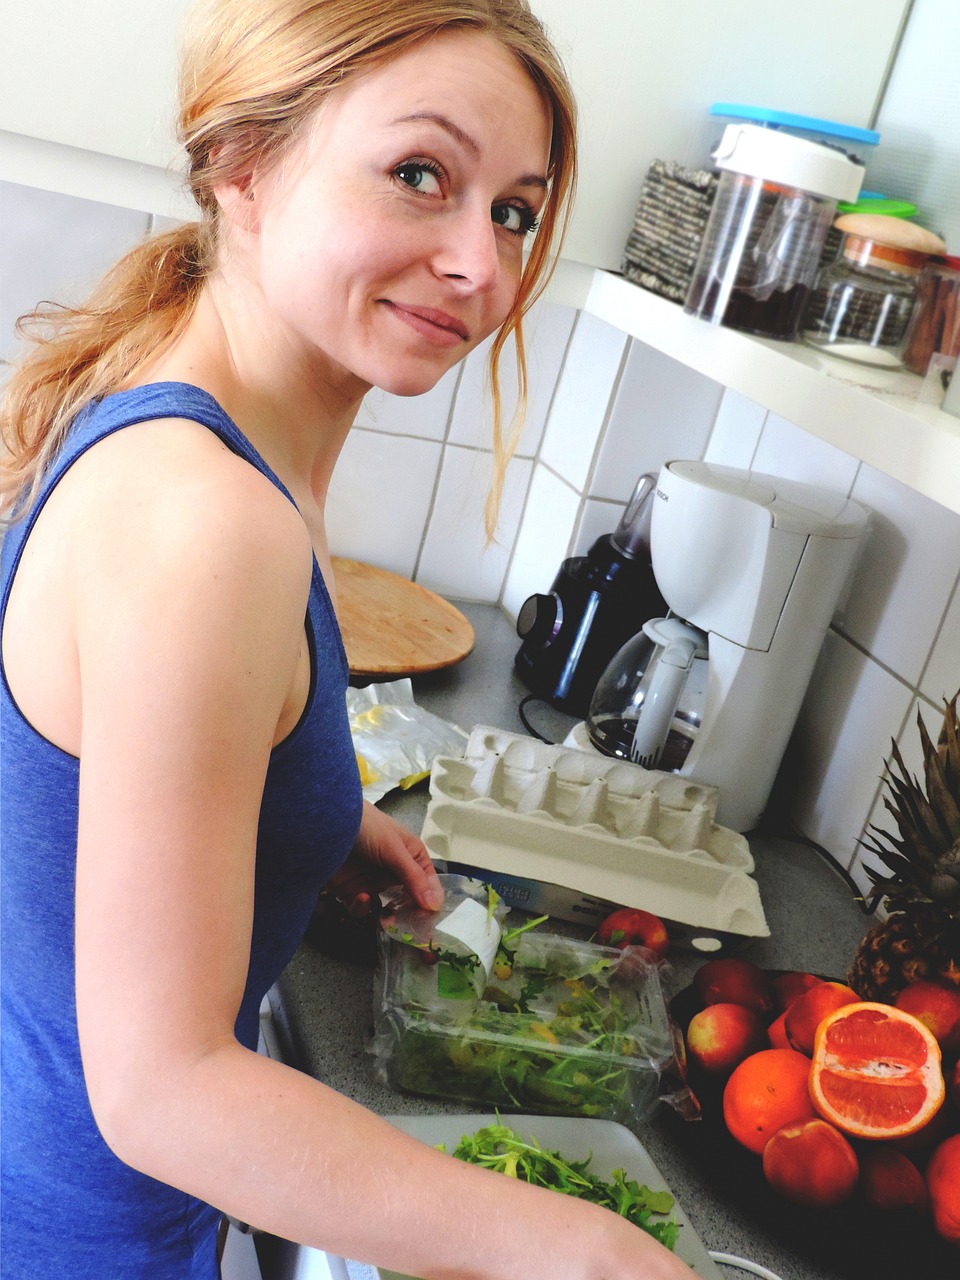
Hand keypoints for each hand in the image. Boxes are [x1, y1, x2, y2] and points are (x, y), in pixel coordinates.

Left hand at [326, 802, 443, 917]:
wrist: (325, 824)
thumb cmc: (366, 826)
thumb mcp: (394, 849)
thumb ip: (414, 877)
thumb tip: (434, 904)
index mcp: (410, 856)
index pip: (427, 883)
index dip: (430, 901)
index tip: (431, 919)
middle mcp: (393, 871)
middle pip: (408, 900)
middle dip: (409, 915)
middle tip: (410, 928)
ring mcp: (372, 881)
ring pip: (385, 909)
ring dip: (386, 916)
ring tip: (386, 918)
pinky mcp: (350, 891)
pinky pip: (361, 909)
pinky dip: (362, 908)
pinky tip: (362, 897)